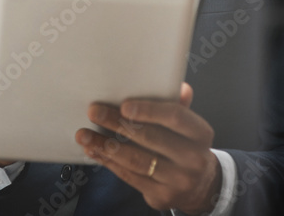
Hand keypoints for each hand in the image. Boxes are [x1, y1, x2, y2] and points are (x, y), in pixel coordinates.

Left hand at [75, 83, 221, 214]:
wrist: (200, 187)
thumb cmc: (185, 146)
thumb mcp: (188, 127)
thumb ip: (178, 107)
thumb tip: (181, 87)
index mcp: (200, 134)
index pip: (175, 117)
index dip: (149, 110)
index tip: (124, 105)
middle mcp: (193, 159)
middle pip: (150, 138)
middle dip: (117, 123)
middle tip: (93, 111)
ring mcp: (178, 181)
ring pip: (136, 160)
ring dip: (105, 145)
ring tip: (83, 134)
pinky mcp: (162, 196)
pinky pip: (130, 176)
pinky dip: (108, 161)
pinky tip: (93, 150)